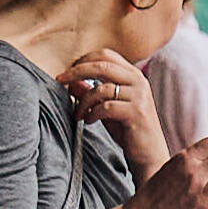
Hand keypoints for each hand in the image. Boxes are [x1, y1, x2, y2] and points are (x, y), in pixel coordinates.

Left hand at [66, 56, 169, 173]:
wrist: (149, 153)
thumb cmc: (128, 129)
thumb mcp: (106, 108)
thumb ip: (92, 93)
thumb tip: (72, 83)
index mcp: (133, 75)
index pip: (106, 55)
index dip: (84, 59)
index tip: (67, 71)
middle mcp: (139, 81)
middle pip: (102, 65)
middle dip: (76, 71)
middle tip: (59, 79)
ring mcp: (139, 96)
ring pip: (101, 89)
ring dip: (83, 102)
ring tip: (78, 114)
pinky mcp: (136, 112)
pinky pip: (106, 107)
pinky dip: (92, 113)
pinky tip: (89, 121)